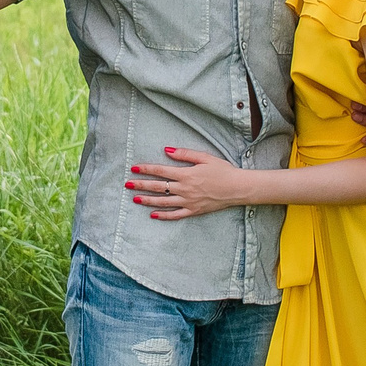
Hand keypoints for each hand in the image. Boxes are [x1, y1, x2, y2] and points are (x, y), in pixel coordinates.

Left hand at [126, 147, 244, 220]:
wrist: (237, 188)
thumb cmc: (222, 170)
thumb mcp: (204, 157)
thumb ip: (184, 154)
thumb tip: (166, 150)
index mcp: (186, 174)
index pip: (161, 171)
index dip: (146, 169)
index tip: (134, 168)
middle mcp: (184, 189)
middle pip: (158, 187)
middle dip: (141, 185)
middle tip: (127, 184)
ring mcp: (188, 201)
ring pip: (163, 202)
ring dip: (148, 200)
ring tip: (135, 199)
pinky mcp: (194, 211)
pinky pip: (175, 215)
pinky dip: (163, 215)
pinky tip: (153, 215)